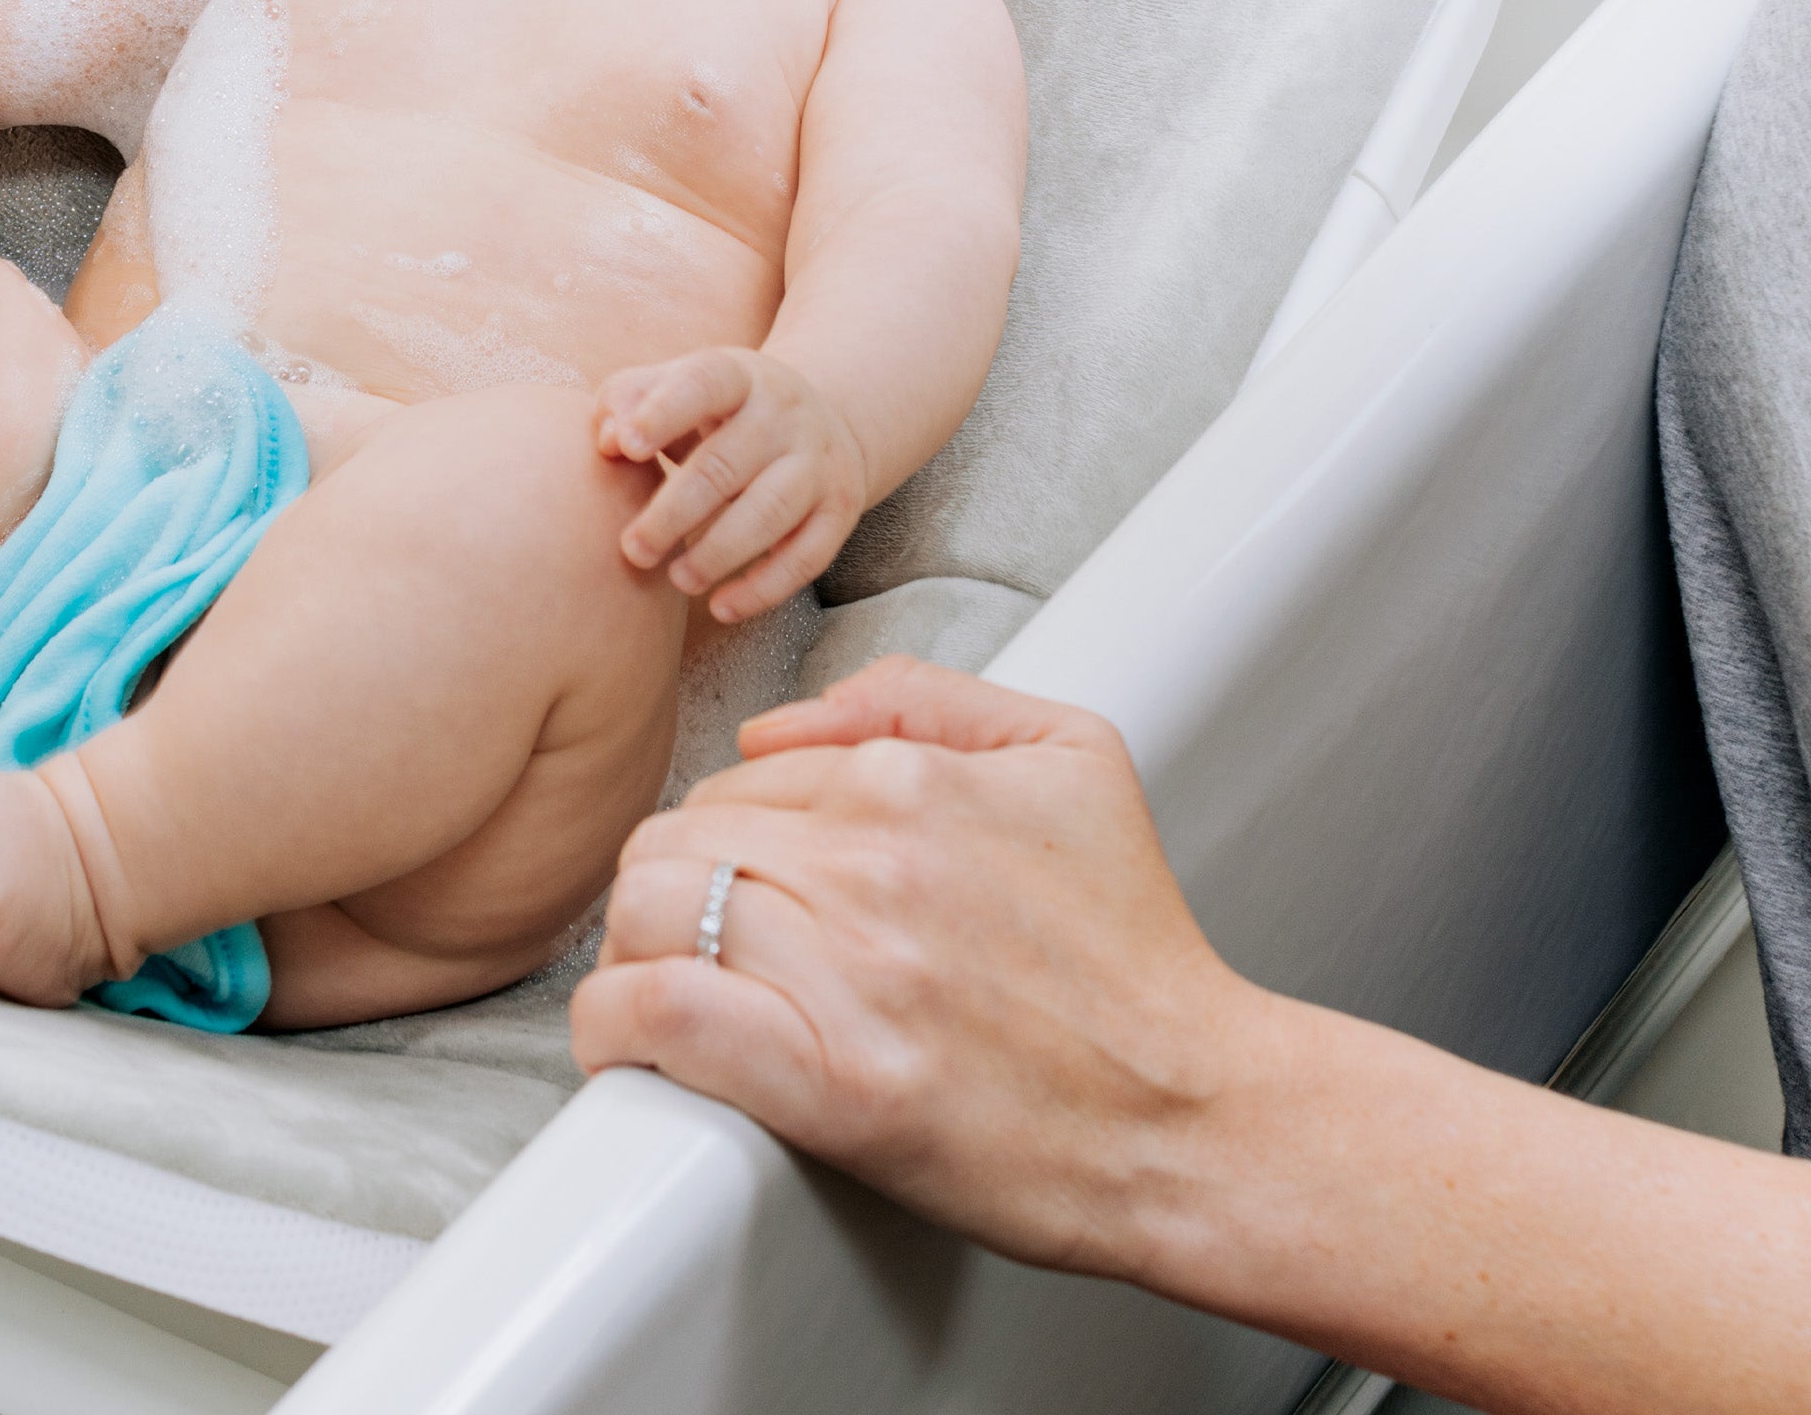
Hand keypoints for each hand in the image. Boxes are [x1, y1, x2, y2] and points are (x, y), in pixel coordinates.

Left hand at [571, 657, 1264, 1276]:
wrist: (1193, 1116)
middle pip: (675, 839)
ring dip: (634, 952)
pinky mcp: (833, 1083)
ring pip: (650, 912)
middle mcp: (871, 860)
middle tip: (698, 942)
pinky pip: (658, 1016)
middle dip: (669, 887)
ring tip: (665, 990)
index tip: (746, 887)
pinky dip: (617, 1026)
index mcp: (911, 779)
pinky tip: (633, 1042)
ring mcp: (849, 971)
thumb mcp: (1071, 754)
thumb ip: (925, 694)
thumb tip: (780, 725)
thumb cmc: (1132, 948)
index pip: (740, 777)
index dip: (728, 835)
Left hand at [595, 350, 872, 622]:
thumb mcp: (679, 385)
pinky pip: (806, 557)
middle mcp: (786, 415)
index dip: (663, 413)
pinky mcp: (838, 510)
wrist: (820, 420)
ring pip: (770, 512)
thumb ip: (629, 399)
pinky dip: (764, 588)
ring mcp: (818, 463)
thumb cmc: (719, 410)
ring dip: (719, 552)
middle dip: (674, 513)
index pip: (704, 383)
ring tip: (677, 580)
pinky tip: (722, 607)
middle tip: (633, 550)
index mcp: (740, 376)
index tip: (625, 447)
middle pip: (727, 464)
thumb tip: (608, 441)